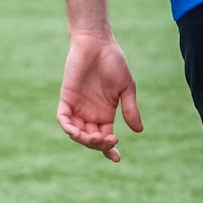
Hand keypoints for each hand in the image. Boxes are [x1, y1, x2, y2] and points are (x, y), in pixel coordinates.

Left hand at [58, 33, 143, 161]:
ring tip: (96, 137)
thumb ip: (130, 109)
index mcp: (105, 114)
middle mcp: (90, 114)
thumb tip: (139, 131)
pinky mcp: (67, 98)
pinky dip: (68, 128)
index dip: (109, 151)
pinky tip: (77, 131)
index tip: (116, 159)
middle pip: (91, 139)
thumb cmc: (114, 63)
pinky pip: (63, 119)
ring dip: (85, 139)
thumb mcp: (126, 88)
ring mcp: (77, 107)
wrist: (98, 44)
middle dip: (99, 145)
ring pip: (76, 133)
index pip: (104, 139)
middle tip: (110, 140)